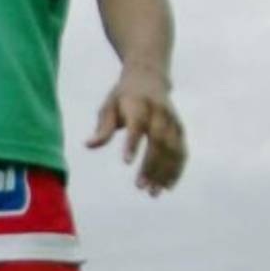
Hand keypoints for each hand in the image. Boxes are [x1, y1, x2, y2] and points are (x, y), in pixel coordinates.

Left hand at [85, 63, 186, 196]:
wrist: (149, 77)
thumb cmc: (122, 97)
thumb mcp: (108, 107)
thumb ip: (102, 128)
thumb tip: (88, 145)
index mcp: (138, 103)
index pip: (137, 124)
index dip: (133, 142)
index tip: (125, 162)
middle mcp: (159, 112)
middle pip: (158, 140)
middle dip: (151, 165)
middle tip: (140, 187)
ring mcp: (173, 121)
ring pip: (173, 149)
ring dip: (165, 172)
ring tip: (153, 193)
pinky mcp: (180, 129)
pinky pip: (182, 152)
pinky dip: (177, 170)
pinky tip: (167, 186)